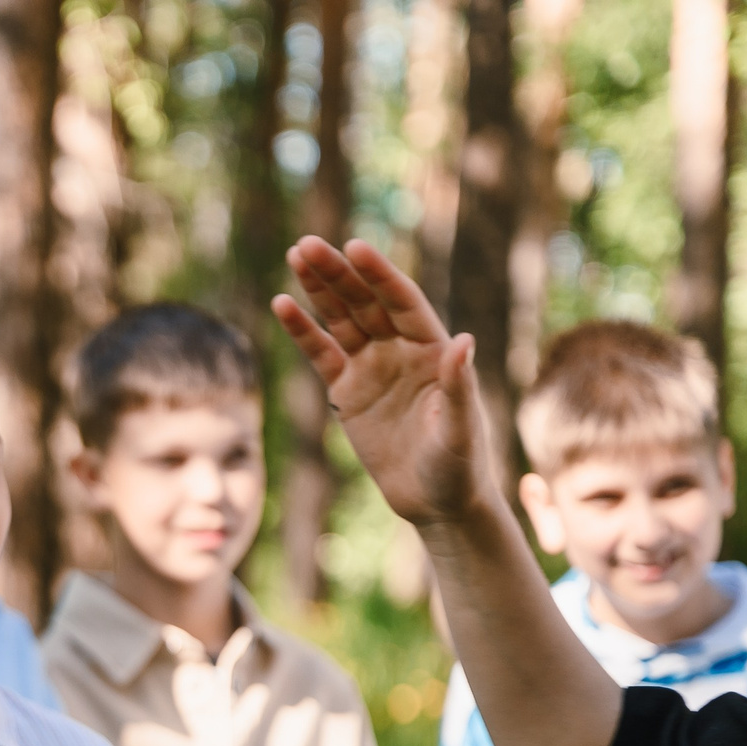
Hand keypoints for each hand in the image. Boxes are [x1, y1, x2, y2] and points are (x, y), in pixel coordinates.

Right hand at [272, 237, 500, 529]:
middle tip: (307, 244)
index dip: (379, 275)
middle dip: (338, 272)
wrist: (436, 501)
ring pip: (341, 320)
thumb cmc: (459, 465)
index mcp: (434, 349)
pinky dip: (303, 331)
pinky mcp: (348, 392)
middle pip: (365, 302)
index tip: (356, 247)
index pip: (402, 301)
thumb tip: (464, 340)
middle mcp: (401, 350)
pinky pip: (321, 354)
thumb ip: (459, 384)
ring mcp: (372, 368)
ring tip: (295, 256)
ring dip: (318, 289)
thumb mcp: (460, 427)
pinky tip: (282, 304)